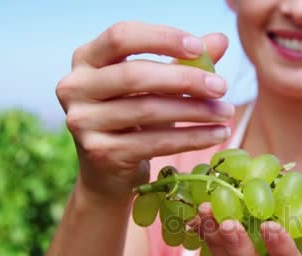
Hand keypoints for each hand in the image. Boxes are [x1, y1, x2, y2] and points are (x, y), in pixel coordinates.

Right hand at [56, 21, 234, 203]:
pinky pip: (154, 142)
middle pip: (136, 75)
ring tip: (226, 113)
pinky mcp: (100, 153)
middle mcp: (75, 87)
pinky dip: (191, 138)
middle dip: (186, 80)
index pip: (122, 36)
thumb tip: (220, 40)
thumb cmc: (135, 119)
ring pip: (148, 110)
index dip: (162, 38)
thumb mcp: (157, 86)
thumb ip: (183, 62)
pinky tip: (217, 135)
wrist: (108, 172)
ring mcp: (83, 122)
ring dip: (195, 112)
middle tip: (222, 87)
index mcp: (86, 59)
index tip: (198, 48)